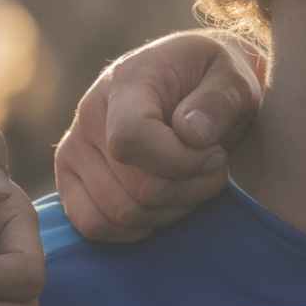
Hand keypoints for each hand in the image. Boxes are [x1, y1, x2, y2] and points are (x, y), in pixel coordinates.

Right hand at [54, 31, 262, 241]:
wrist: (191, 81)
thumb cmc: (214, 80)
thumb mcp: (234, 77)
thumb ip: (220, 100)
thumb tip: (192, 133)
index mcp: (126, 82)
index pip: (131, 139)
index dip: (181, 162)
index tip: (217, 154)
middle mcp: (89, 115)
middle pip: (137, 188)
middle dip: (190, 189)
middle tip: (214, 169)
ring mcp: (74, 149)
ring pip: (121, 213)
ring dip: (171, 211)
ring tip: (192, 182)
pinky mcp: (70, 178)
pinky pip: (93, 225)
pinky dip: (135, 229)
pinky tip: (164, 206)